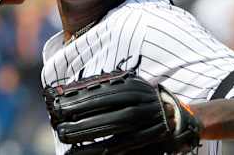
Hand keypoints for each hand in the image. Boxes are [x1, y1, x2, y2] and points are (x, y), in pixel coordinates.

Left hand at [43, 70, 201, 154]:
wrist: (176, 118)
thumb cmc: (144, 98)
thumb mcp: (129, 85)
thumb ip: (107, 84)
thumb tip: (74, 88)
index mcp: (133, 89)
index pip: (101, 94)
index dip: (78, 100)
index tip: (58, 104)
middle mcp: (139, 106)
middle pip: (104, 113)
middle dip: (78, 119)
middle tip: (57, 123)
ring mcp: (142, 126)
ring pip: (109, 132)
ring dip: (84, 135)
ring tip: (64, 136)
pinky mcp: (141, 143)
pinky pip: (115, 149)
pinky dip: (95, 151)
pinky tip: (78, 153)